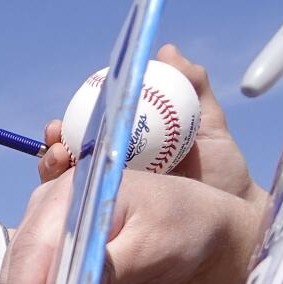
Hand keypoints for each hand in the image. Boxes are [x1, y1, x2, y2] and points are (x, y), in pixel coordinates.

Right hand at [0, 169, 264, 283]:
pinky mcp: (45, 246)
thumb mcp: (150, 250)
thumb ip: (107, 272)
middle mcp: (48, 203)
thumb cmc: (179, 229)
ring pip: (20, 279)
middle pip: (18, 266)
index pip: (36, 248)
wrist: (192, 222)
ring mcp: (43, 224)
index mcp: (75, 192)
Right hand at [38, 46, 261, 202]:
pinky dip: (65, 211)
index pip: (87, 130)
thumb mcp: (209, 125)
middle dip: (53, 150)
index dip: (71, 121)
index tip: (69, 116)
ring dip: (51, 177)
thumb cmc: (222, 170)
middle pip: (67, 159)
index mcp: (126, 145)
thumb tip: (167, 53)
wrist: (231, 216)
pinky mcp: (106, 230)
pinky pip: (79, 220)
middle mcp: (110, 172)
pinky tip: (69, 204)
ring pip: (64, 190)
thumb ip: (193, 87)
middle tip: (60, 145)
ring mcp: (106, 202)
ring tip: (61, 165)